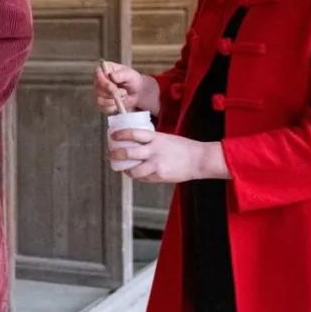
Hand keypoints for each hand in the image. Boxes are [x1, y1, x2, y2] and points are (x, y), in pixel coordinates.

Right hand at [93, 62, 158, 115]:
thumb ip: (121, 74)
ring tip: (123, 96)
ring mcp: (98, 92)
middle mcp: (98, 81)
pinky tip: (120, 102)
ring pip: (100, 100)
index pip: (98, 73)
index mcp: (104, 69)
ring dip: (114, 100)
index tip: (113, 85)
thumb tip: (112, 76)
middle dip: (112, 92)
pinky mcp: (101, 103)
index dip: (104, 80)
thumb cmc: (132, 80)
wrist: (136, 92)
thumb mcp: (130, 75)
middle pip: (98, 88)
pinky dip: (113, 107)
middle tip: (124, 91)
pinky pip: (104, 108)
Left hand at [109, 130, 226, 183]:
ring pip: (134, 170)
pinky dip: (138, 176)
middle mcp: (154, 150)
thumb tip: (134, 144)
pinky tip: (137, 174)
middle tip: (112, 154)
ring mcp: (156, 164)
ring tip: (124, 168)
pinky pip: (143, 178)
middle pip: (129, 152)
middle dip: (116, 154)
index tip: (113, 135)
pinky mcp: (159, 176)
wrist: (198, 160)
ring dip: (126, 170)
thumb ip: (151, 141)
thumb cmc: (183, 148)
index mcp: (156, 138)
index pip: (134, 133)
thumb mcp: (165, 138)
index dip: (121, 134)